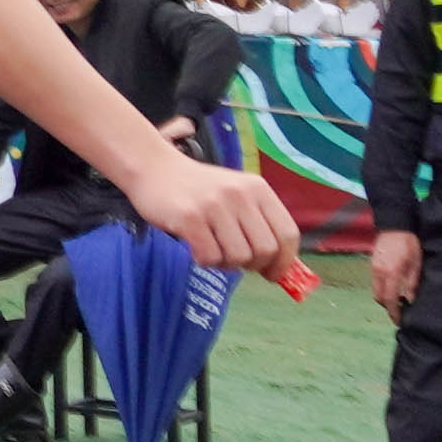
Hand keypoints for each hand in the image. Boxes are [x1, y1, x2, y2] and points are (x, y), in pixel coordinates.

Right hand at [123, 155, 299, 280]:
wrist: (153, 168)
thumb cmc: (198, 189)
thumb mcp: (236, 195)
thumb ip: (259, 224)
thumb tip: (278, 269)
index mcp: (257, 188)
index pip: (288, 234)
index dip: (284, 261)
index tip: (273, 274)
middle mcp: (239, 194)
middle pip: (265, 250)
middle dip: (253, 264)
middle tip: (236, 260)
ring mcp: (214, 205)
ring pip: (239, 257)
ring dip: (226, 263)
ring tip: (213, 250)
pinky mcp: (189, 217)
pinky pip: (210, 257)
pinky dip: (205, 261)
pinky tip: (196, 248)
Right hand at [368, 227, 421, 315]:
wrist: (395, 225)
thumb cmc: (409, 244)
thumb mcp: (416, 264)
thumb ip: (412, 283)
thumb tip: (410, 300)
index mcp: (391, 273)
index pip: (390, 299)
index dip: (394, 312)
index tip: (399, 321)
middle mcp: (379, 273)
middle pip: (379, 297)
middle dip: (388, 306)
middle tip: (400, 311)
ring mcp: (373, 268)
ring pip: (375, 290)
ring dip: (384, 297)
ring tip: (397, 299)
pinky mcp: (372, 264)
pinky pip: (375, 282)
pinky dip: (382, 288)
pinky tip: (392, 286)